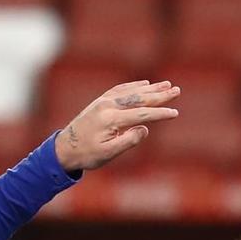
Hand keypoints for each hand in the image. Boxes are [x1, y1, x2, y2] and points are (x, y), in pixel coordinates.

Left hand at [56, 80, 180, 171]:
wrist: (64, 148)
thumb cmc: (87, 155)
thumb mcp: (108, 154)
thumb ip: (128, 141)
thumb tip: (145, 129)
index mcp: (111, 119)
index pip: (141, 114)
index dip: (160, 114)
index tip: (175, 113)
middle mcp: (107, 106)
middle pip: (139, 98)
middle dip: (159, 95)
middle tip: (176, 90)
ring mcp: (103, 102)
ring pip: (131, 91)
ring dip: (150, 88)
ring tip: (166, 84)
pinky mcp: (100, 102)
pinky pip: (120, 90)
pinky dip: (134, 86)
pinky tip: (144, 84)